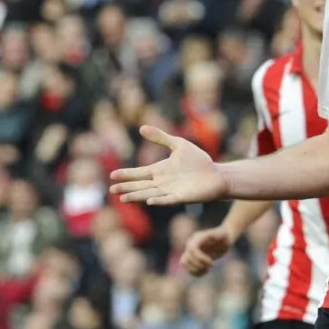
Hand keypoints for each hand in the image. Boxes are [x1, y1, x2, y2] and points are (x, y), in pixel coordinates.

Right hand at [110, 125, 227, 204]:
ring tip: (123, 198)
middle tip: (112, 189)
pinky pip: (167, 200)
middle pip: (140, 186)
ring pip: (149, 194)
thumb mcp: (178, 144)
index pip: (139, 173)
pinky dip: (158, 200)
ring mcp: (170, 191)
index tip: (113, 175)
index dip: (126, 174)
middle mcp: (161, 183)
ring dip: (137, 196)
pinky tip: (149, 201)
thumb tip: (141, 128)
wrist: (215, 174)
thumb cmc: (197, 160)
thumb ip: (160, 137)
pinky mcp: (181, 197)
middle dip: (126, 187)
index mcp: (159, 171)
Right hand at [182, 225, 232, 274]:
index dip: (200, 258)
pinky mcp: (192, 258)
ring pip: (184, 263)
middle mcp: (191, 244)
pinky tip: (205, 272)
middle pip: (187, 258)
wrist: (223, 239)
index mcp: (197, 238)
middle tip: (211, 266)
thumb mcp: (224, 235)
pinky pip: (187, 268)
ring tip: (206, 270)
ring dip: (195, 270)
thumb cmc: (224, 236)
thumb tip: (210, 235)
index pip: (192, 249)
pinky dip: (195, 272)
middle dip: (199, 265)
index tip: (211, 262)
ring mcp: (190, 251)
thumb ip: (217, 235)